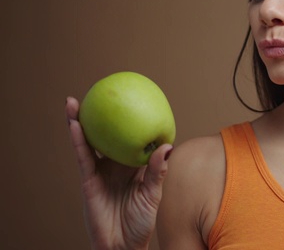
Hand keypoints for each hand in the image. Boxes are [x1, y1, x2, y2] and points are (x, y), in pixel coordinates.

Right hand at [66, 97, 172, 249]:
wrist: (122, 244)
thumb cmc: (142, 220)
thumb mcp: (154, 194)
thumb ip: (158, 171)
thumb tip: (167, 146)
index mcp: (134, 165)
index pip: (132, 138)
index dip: (130, 121)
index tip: (132, 99)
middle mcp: (116, 164)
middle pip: (108, 134)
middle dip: (102, 115)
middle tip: (100, 91)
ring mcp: (100, 171)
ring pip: (90, 141)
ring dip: (80, 121)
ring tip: (74, 101)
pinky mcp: (88, 180)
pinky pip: (83, 156)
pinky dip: (78, 139)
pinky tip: (74, 124)